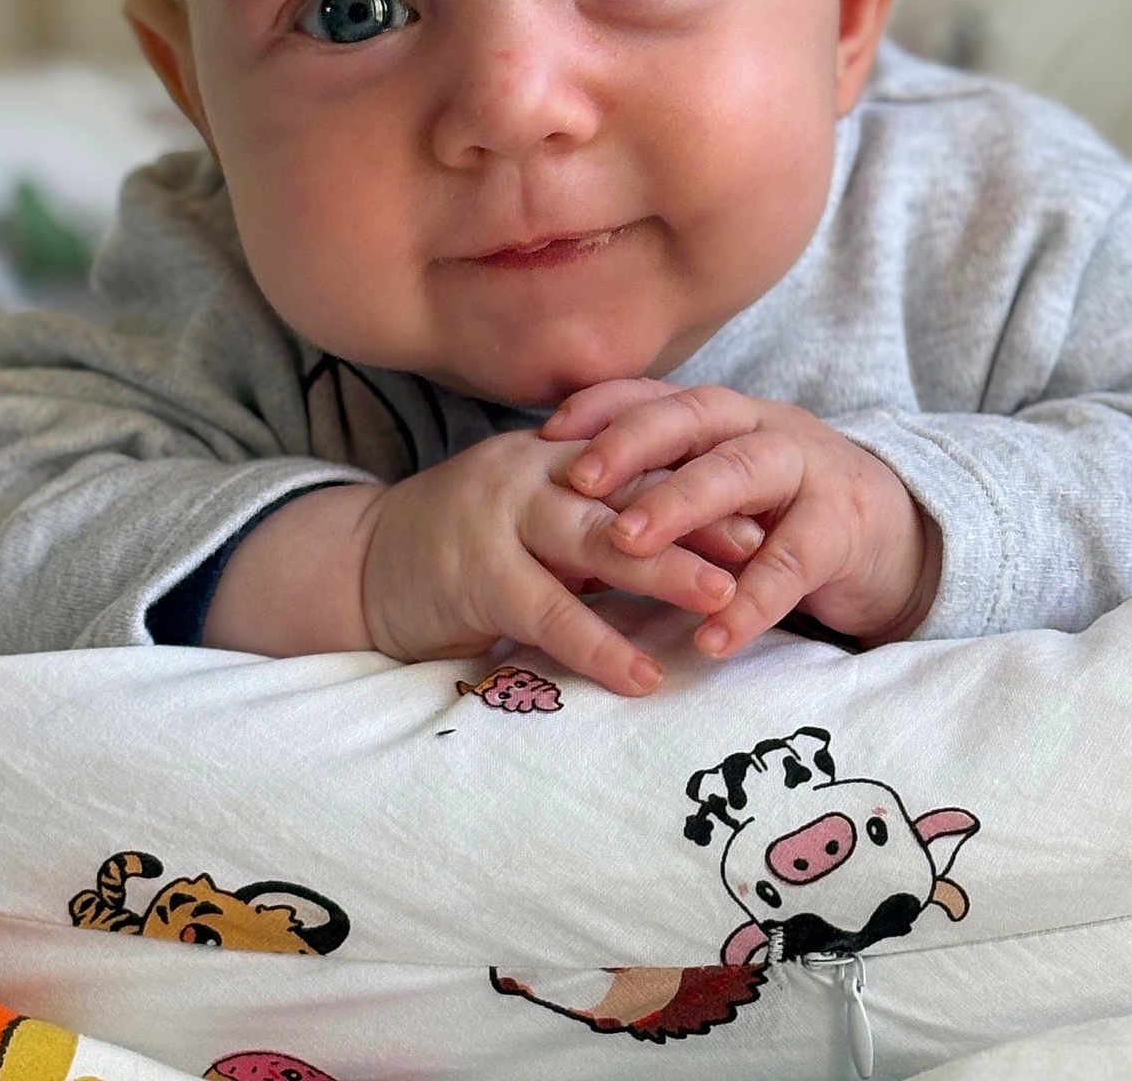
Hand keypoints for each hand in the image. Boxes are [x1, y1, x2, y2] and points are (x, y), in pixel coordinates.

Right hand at [358, 430, 764, 695]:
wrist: (364, 562)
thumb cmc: (465, 541)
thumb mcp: (534, 511)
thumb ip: (595, 514)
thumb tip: (689, 540)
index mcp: (555, 455)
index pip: (640, 462)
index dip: (703, 485)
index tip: (766, 511)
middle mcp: (532, 474)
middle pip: (629, 492)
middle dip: (699, 518)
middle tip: (764, 544)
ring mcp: (501, 521)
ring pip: (596, 542)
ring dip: (664, 572)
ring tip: (723, 600)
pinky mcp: (477, 577)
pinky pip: (550, 613)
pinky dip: (599, 646)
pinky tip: (643, 676)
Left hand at [541, 380, 941, 656]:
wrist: (900, 533)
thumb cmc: (787, 511)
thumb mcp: (725, 485)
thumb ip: (667, 480)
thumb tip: (566, 498)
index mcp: (727, 415)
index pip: (659, 394)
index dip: (603, 407)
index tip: (546, 433)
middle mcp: (764, 428)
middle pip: (693, 419)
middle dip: (631, 444)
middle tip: (576, 481)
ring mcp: (809, 472)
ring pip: (738, 474)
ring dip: (679, 504)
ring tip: (627, 545)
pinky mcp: (843, 530)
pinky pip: (791, 563)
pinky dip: (750, 603)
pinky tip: (712, 637)